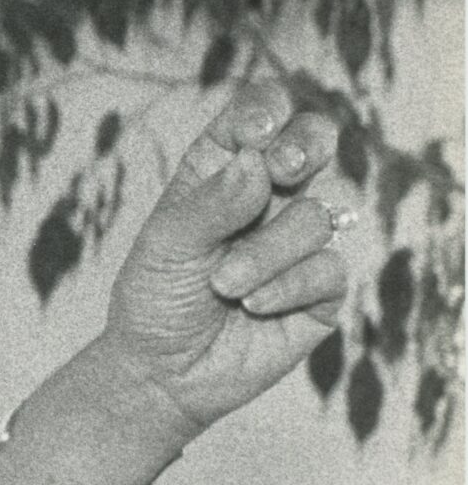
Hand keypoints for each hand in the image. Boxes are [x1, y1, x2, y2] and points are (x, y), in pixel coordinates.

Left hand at [100, 79, 348, 446]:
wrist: (165, 372)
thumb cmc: (157, 297)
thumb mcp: (167, 243)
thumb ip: (211, 202)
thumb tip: (258, 165)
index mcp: (224, 168)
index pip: (260, 115)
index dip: (267, 112)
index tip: (254, 136)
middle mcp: (268, 195)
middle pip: (314, 140)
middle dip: (305, 146)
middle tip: (283, 169)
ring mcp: (300, 239)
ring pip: (316, 214)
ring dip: (267, 251)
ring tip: (224, 284)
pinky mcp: (322, 288)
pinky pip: (327, 268)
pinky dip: (286, 286)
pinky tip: (253, 306)